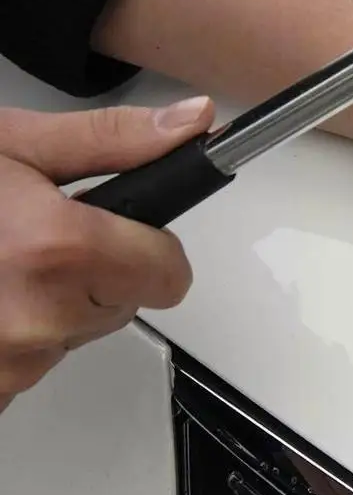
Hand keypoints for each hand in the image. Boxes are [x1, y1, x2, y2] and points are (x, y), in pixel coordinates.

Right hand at [0, 97, 213, 410]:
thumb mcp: (8, 146)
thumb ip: (110, 142)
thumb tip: (191, 125)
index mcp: (56, 251)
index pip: (170, 273)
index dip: (150, 246)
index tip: (125, 229)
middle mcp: (35, 321)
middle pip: (122, 304)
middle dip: (94, 271)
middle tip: (27, 237)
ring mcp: (3, 369)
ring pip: (72, 335)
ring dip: (47, 304)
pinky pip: (25, 367)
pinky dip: (8, 337)